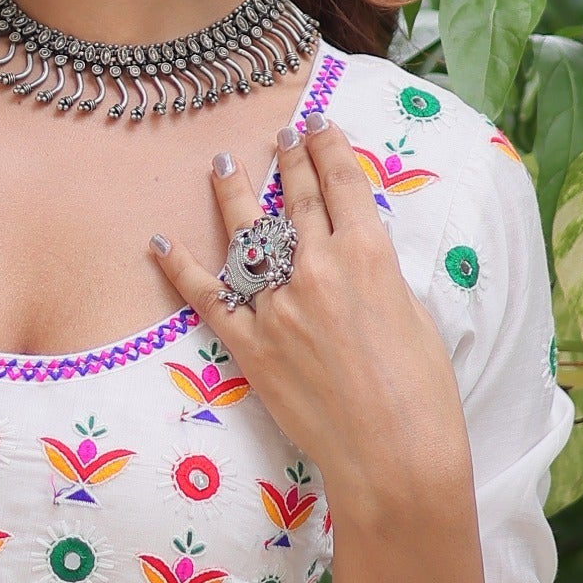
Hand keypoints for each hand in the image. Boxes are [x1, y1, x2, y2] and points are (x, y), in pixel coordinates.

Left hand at [149, 113, 468, 513]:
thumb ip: (378, 276)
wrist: (394, 455)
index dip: (328, 149)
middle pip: (297, 199)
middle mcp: (319, 268)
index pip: (342, 184)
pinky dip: (179, 267)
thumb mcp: (415, 313)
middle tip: (281, 135)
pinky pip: (207, 295)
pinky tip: (159, 241)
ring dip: (234, 194)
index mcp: (370, 255)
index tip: (318, 126)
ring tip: (221, 165)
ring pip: (248, 234)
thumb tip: (355, 255)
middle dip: (289, 161)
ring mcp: (278, 305)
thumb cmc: (422, 392)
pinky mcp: (249, 344)